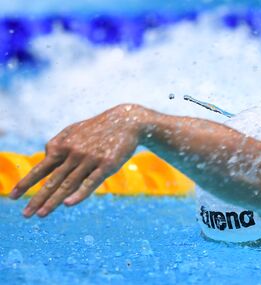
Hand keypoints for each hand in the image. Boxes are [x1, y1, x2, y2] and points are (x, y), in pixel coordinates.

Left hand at [10, 104, 145, 217]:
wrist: (126, 122)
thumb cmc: (99, 128)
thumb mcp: (74, 131)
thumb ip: (59, 143)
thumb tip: (46, 156)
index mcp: (63, 145)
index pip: (41, 168)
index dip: (26, 183)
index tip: (12, 197)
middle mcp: (73, 153)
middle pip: (52, 180)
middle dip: (37, 198)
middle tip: (25, 214)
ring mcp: (90, 159)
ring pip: (68, 184)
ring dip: (53, 201)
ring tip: (40, 215)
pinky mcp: (107, 165)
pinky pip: (90, 182)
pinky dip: (79, 194)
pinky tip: (68, 204)